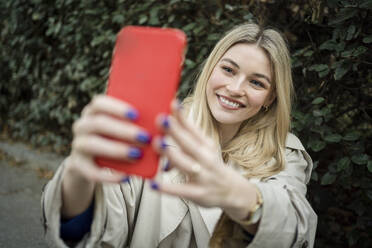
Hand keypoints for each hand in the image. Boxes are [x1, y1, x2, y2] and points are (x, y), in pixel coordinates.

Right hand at [66, 95, 150, 182]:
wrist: (93, 163)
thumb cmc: (118, 140)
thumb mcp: (125, 129)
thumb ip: (140, 123)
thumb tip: (166, 121)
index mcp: (94, 111)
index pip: (100, 102)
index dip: (117, 107)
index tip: (136, 114)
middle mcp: (82, 125)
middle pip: (99, 123)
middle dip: (124, 130)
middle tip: (146, 138)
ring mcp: (77, 145)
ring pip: (93, 145)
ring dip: (117, 150)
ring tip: (138, 155)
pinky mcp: (77, 166)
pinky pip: (91, 172)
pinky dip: (109, 176)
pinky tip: (126, 178)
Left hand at [152, 101, 257, 219]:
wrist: (232, 191)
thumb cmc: (211, 165)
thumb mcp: (205, 148)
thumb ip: (188, 134)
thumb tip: (169, 116)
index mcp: (206, 145)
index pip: (193, 129)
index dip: (182, 116)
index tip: (172, 103)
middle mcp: (205, 159)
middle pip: (189, 143)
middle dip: (175, 131)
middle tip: (161, 119)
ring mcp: (202, 176)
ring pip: (185, 164)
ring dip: (171, 154)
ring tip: (157, 143)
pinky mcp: (198, 193)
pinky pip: (181, 190)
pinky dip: (167, 188)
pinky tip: (153, 184)